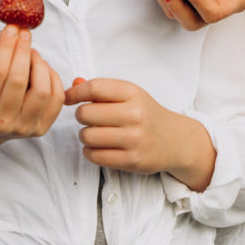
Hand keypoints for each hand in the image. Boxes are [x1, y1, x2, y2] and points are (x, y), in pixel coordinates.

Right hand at [0, 26, 64, 158]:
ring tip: (33, 55)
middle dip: (24, 51)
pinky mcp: (40, 129)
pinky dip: (53, 79)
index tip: (12, 28)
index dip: (7, 46)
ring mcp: (23, 128)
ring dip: (40, 65)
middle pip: (19, 79)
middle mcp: (2, 121)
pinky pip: (56, 99)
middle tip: (24, 35)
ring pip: (42, 90)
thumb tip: (15, 31)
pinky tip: (44, 70)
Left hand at [64, 79, 215, 190]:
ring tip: (96, 134)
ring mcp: (134, 139)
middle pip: (86, 113)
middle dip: (82, 116)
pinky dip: (90, 151)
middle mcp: (135, 114)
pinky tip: (100, 147)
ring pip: (87, 136)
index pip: (94, 88)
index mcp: (133, 93)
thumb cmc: (147, 114)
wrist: (176, 140)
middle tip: (90, 119)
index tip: (69, 98)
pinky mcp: (132, 160)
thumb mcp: (129, 95)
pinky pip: (94, 156)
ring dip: (85, 135)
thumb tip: (73, 84)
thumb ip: (101, 89)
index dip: (75, 93)